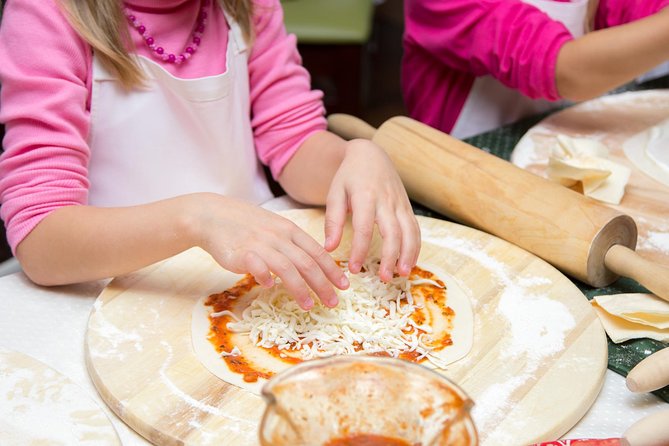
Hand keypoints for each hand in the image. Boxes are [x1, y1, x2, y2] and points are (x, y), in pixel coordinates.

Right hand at [192, 194, 348, 309]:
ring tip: (309, 305)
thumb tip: (311, 265)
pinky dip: (265, 276)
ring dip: (300, 288)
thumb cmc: (245, 225)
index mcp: (289, 230)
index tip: (344, 285)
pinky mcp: (241, 253)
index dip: (332, 270)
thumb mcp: (274, 228)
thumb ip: (292, 244)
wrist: (213, 215)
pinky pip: (257, 265)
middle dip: (323, 284)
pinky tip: (268, 287)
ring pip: (287, 267)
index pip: (317, 252)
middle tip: (333, 302)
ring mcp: (260, 244)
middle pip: (307, 262)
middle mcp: (278, 237)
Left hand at [323, 139, 420, 280]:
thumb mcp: (335, 193)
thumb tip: (328, 248)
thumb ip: (332, 220)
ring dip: (408, 254)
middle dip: (390, 257)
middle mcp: (386, 200)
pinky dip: (415, 247)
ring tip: (401, 274)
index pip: (364, 228)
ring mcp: (400, 204)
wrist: (370, 155)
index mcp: (365, 196)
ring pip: (410, 232)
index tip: (354, 269)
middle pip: (393, 232)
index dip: (360, 250)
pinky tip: (409, 263)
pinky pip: (415, 229)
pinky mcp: (407, 207)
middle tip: (383, 278)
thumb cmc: (349, 176)